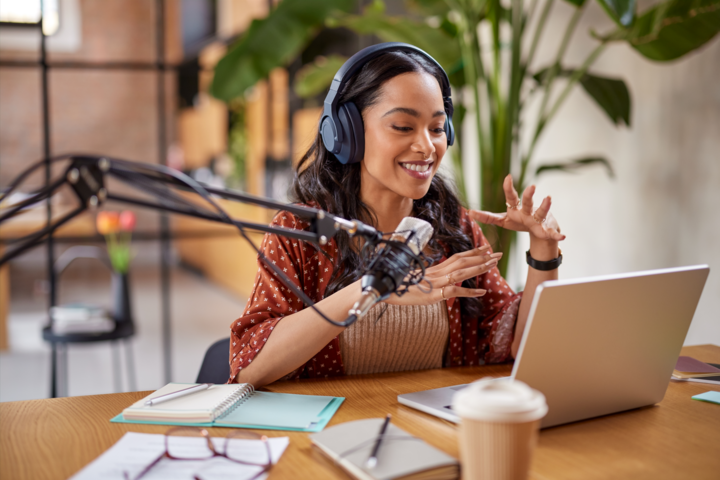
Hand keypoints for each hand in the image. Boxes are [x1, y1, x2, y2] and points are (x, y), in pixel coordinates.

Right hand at [384, 245, 500, 305]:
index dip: (472, 253)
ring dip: (479, 268)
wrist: (382, 289)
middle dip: (481, 257)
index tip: (485, 248)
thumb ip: (426, 280)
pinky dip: (470, 291)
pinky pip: (455, 291)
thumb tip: (433, 281)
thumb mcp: (415, 282)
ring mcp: (435, 283)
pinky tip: (482, 292)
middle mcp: (436, 273)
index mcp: (433, 270)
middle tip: (497, 253)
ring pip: (461, 272)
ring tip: (494, 264)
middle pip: (462, 262)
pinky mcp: (433, 294)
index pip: (456, 257)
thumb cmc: (396, 286)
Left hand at [468, 174, 564, 241]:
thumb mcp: (503, 220)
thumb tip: (470, 212)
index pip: (511, 196)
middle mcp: (528, 211)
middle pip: (527, 202)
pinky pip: (551, 233)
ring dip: (545, 206)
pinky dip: (556, 235)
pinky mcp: (546, 230)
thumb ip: (488, 217)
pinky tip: (563, 237)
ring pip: (541, 212)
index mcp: (516, 208)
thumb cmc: (519, 222)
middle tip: (531, 186)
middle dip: (529, 195)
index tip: (508, 177)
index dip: (509, 188)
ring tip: (548, 198)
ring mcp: (538, 220)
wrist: (539, 232)